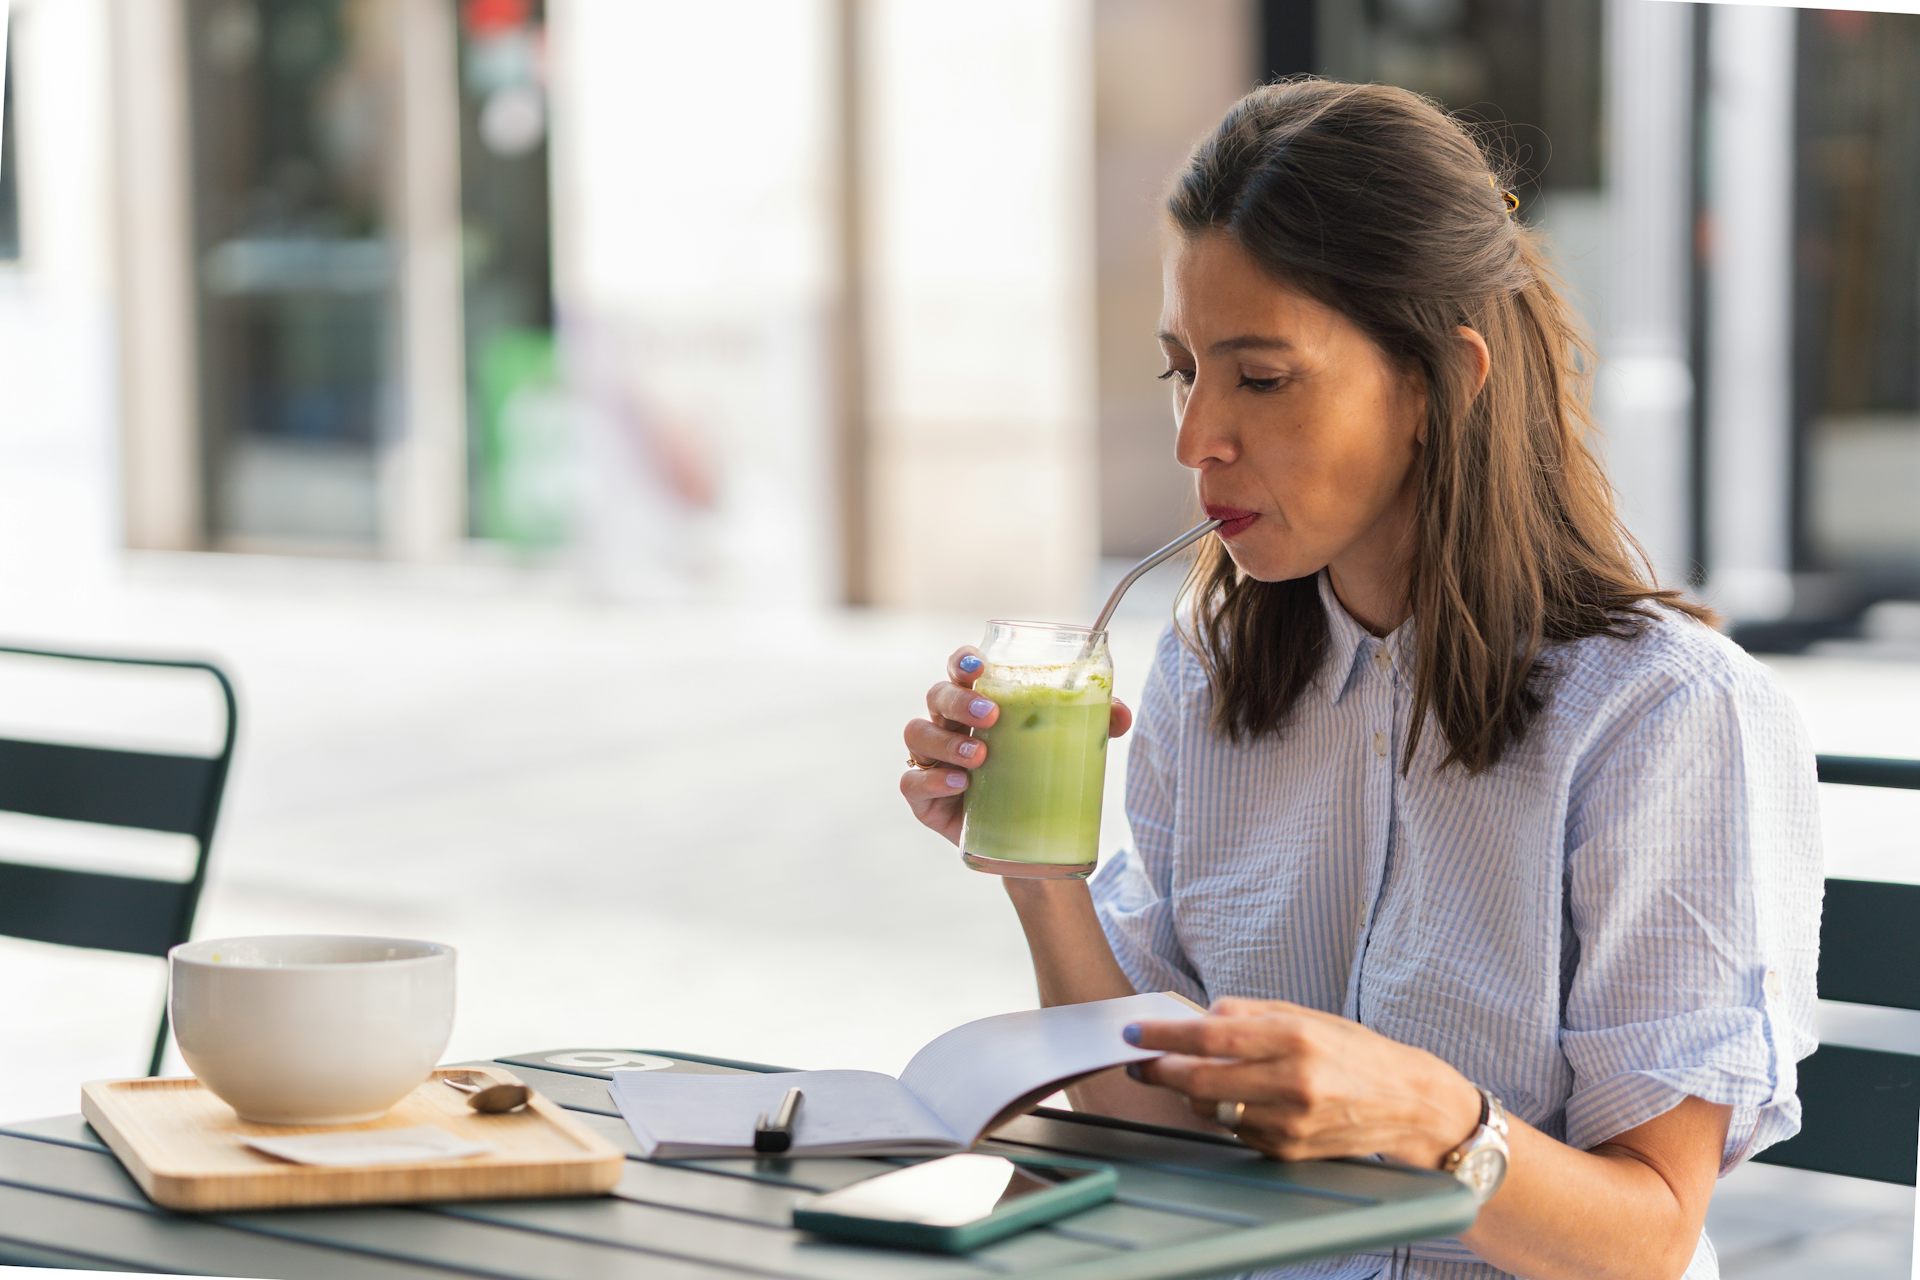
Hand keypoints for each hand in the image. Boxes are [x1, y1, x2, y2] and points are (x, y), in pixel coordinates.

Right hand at [900, 646, 1132, 845]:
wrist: (1029, 845)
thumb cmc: (1040, 779)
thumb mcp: (1069, 749)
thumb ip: (1095, 725)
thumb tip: (1120, 714)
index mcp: (979, 705)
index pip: (961, 670)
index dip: (963, 661)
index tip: (979, 665)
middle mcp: (949, 726)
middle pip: (937, 697)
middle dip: (959, 701)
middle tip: (991, 715)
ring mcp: (932, 761)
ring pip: (918, 734)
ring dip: (946, 742)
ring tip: (980, 758)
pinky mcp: (924, 799)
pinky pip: (911, 783)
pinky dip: (931, 781)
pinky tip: (958, 784)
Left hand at [1126, 997, 1480, 1166]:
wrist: (1407, 1102)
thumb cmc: (1352, 1051)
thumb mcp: (1304, 1015)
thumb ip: (1247, 1014)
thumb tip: (1195, 1019)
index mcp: (1295, 1038)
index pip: (1211, 1038)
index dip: (1165, 1036)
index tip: (1136, 1034)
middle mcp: (1292, 1082)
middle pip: (1201, 1081)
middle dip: (1162, 1071)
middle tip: (1142, 1064)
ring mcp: (1290, 1123)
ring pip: (1212, 1111)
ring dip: (1194, 1093)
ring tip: (1201, 1076)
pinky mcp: (1288, 1151)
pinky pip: (1235, 1131)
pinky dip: (1227, 1114)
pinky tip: (1243, 1100)